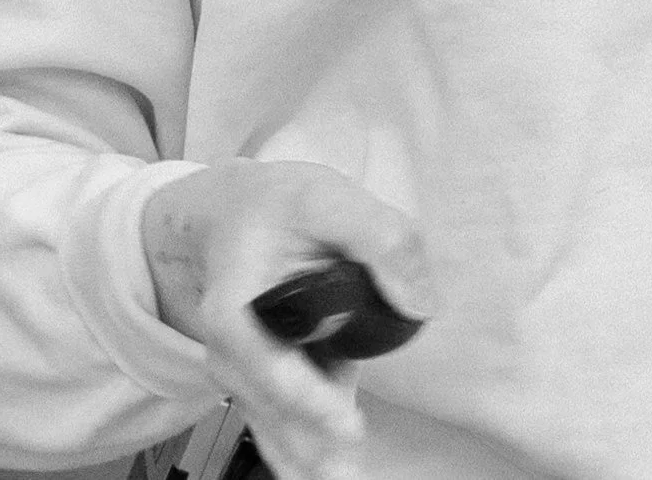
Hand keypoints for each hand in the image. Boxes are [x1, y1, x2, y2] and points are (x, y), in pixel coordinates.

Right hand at [142, 158, 435, 479]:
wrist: (236, 214)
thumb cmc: (279, 206)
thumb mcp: (328, 198)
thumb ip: (379, 238)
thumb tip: (419, 302)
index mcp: (233, 304)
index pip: (263, 361)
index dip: (301, 395)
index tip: (342, 422)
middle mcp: (232, 349)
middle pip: (273, 405)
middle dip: (311, 441)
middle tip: (349, 469)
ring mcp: (248, 370)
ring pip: (277, 423)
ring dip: (309, 455)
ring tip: (345, 477)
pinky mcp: (269, 379)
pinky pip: (281, 422)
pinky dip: (302, 451)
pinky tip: (327, 471)